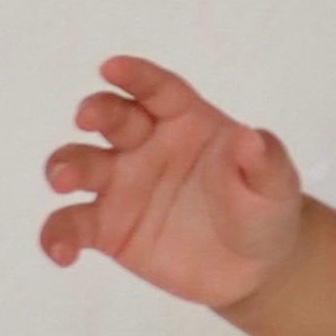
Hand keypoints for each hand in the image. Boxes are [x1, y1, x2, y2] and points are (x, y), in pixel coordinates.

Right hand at [39, 55, 305, 308]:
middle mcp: (146, 145)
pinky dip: (58, 235)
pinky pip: (73, 225)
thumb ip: (265, 161)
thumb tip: (251, 138)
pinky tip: (61, 252)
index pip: (157, 89)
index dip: (136, 76)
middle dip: (97, 111)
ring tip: (64, 180)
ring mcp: (123, 186)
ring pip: (81, 164)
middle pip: (113, 118)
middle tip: (87, 117)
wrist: (256, 267)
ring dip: (65, 165)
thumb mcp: (277, 186)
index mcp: (185, 121)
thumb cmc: (264, 209)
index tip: (112, 67)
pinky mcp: (108, 228)